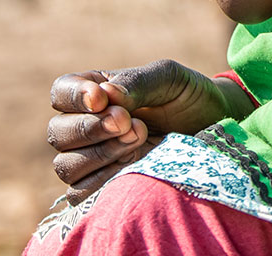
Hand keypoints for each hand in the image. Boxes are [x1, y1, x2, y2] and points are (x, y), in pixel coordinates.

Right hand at [45, 60, 246, 201]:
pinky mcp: (103, 187)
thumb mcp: (168, 78)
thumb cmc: (188, 97)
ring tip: (140, 138)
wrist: (214, 130)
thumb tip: (105, 95)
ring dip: (101, 154)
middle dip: (92, 128)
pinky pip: (79, 193)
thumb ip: (136, 82)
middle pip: (58, 133)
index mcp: (94, 93)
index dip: (74, 97)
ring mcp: (92, 159)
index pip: (61, 92)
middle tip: (132, 122)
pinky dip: (102, 180)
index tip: (102, 98)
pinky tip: (134, 164)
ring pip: (66, 165)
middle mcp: (86, 125)